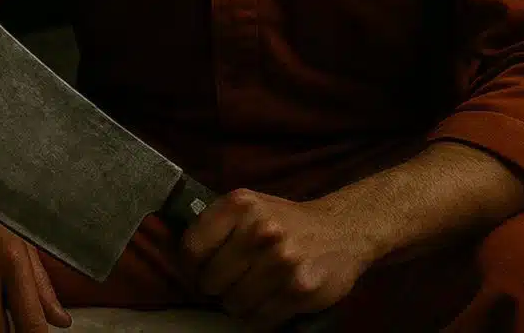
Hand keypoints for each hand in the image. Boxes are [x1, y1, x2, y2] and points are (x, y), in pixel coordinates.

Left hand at [179, 188, 373, 331]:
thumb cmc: (286, 220)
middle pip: (211, 281)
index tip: (198, 270)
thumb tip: (182, 259)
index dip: (190, 266)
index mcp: (241, 204)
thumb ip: (217, 225)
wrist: (341, 230)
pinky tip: (270, 299)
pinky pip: (259, 320)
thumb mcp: (250, 206)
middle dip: (217, 286)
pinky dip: (259, 316)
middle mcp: (260, 230)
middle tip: (231, 280)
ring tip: (252, 289)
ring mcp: (281, 261)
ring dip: (239, 303)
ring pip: (234, 304)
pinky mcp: (299, 289)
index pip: (192, 247)